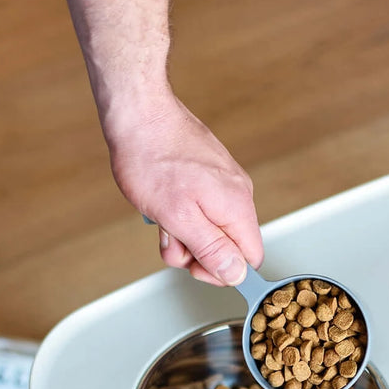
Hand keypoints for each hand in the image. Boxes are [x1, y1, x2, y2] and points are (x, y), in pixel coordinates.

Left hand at [107, 95, 263, 285]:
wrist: (138, 113)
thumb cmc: (152, 159)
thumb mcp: (179, 218)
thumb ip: (211, 249)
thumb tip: (236, 274)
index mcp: (237, 207)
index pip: (250, 259)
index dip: (222, 272)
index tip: (195, 266)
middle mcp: (237, 195)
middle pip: (226, 247)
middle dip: (194, 253)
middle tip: (170, 238)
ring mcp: (222, 184)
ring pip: (208, 230)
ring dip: (181, 235)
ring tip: (161, 217)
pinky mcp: (206, 176)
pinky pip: (198, 211)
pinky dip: (178, 215)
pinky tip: (162, 204)